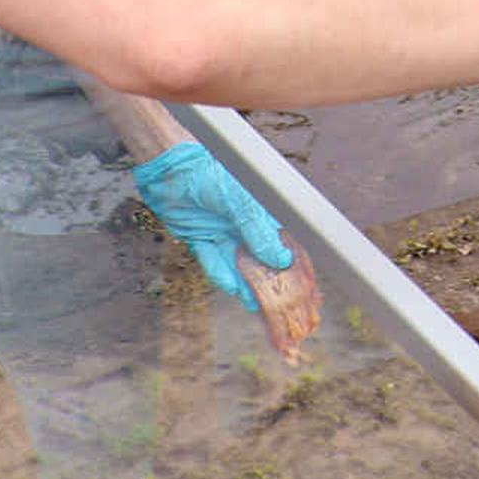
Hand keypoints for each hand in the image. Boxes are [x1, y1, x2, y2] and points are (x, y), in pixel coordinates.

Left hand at [131, 142, 311, 353]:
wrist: (169, 166)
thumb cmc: (211, 172)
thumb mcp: (241, 200)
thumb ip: (259, 231)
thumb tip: (281, 261)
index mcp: (263, 213)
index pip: (286, 246)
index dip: (298, 270)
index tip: (308, 294)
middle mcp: (245, 226)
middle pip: (264, 262)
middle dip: (274, 287)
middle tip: (284, 311)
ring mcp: (224, 234)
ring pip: (240, 268)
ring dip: (250, 289)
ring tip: (260, 309)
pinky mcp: (202, 240)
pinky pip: (215, 263)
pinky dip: (224, 277)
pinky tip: (237, 291)